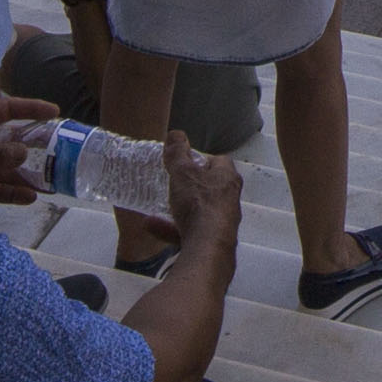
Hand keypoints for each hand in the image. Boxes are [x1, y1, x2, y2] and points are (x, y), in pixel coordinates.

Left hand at [0, 88, 51, 213]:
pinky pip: (1, 191)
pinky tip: (31, 196)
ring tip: (52, 179)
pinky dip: (15, 193)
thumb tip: (23, 154)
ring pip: (11, 170)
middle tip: (59, 149)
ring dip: (29, 175)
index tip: (54, 111)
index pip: (8, 110)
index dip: (31, 109)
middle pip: (14, 142)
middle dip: (36, 146)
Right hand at [157, 138, 243, 253]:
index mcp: (227, 178)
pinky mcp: (212, 241)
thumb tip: (176, 134)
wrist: (207, 247)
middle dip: (188, 187)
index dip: (201, 159)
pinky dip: (171, 229)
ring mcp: (222, 222)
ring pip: (198, 212)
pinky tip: (152, 226)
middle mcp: (229, 199)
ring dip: (176, 210)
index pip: (219, 161)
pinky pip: (189, 232)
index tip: (183, 162)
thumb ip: (177, 153)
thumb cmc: (199, 204)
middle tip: (172, 184)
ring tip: (156, 207)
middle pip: (209, 188)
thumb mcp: (182, 172)